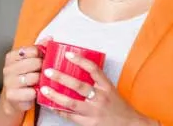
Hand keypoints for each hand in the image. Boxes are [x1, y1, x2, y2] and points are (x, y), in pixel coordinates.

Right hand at [0, 36, 51, 115]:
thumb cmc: (24, 76)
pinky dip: (37, 92)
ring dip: (41, 80)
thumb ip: (39, 48)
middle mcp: (8, 68)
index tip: (43, 59)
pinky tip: (36, 91)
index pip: (32, 50)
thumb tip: (50, 38)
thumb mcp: (30, 60)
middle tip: (45, 71)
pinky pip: (31, 92)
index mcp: (11, 57)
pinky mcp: (12, 95)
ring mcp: (8, 82)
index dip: (41, 55)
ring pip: (33, 77)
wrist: (14, 99)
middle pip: (34, 63)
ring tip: (41, 81)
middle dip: (42, 67)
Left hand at [40, 52, 157, 125]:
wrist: (129, 125)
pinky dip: (59, 110)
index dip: (80, 60)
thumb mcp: (111, 90)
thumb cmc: (119, 106)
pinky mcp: (89, 123)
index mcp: (107, 86)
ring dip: (55, 96)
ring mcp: (94, 111)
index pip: (93, 69)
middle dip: (61, 78)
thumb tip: (77, 69)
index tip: (68, 54)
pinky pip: (70, 116)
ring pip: (71, 103)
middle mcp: (100, 97)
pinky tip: (51, 105)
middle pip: (78, 86)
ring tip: (44, 89)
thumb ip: (97, 82)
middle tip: (48, 71)